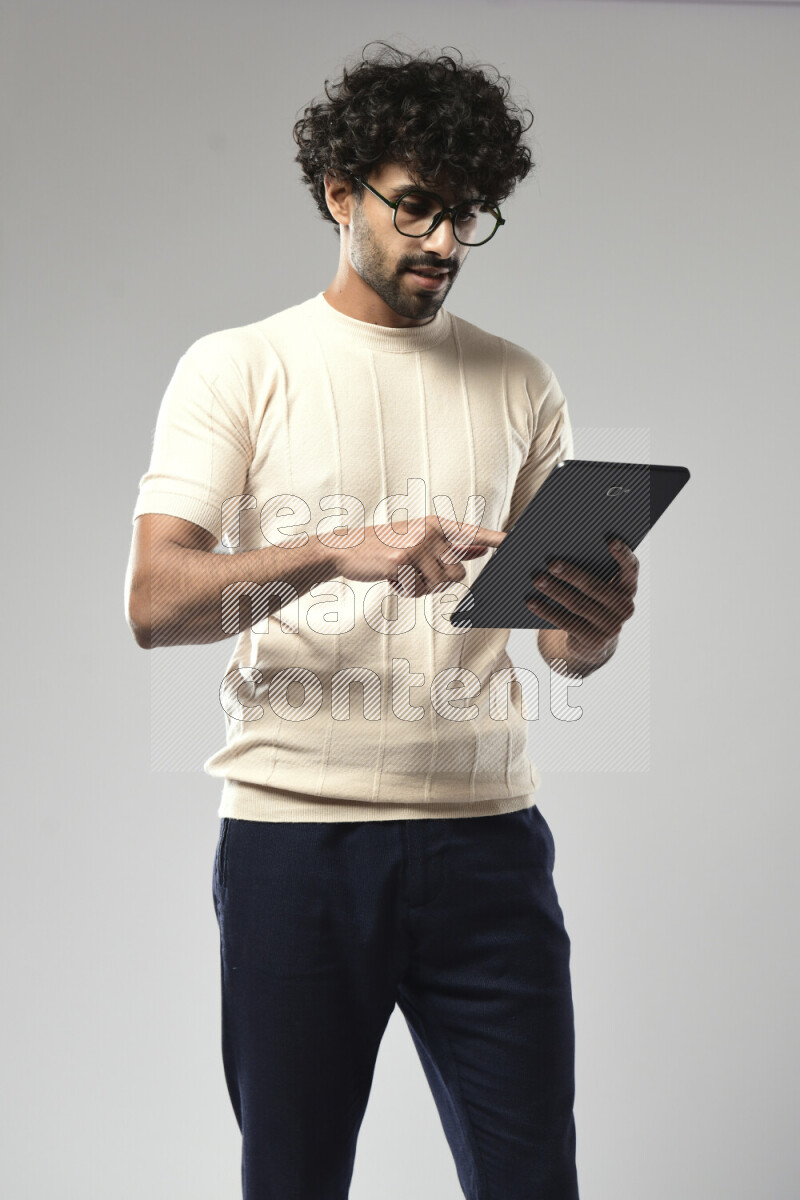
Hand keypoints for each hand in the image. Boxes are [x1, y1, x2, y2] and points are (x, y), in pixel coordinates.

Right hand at [333, 515, 506, 597]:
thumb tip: (483, 547)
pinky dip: (406, 590)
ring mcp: (415, 547)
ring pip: (438, 584)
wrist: (346, 549)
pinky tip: (392, 577)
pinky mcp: (401, 563)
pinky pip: (418, 589)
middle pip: (457, 572)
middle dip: (439, 580)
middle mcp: (429, 532)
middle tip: (416, 572)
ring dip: (421, 587)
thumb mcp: (419, 539)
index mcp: (435, 525)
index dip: (494, 539)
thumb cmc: (385, 546)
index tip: (515, 542)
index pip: (471, 533)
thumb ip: (453, 544)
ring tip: (402, 573)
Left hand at [526, 538, 638, 660]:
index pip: (630, 567)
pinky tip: (531, 601)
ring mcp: (611, 626)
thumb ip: (591, 566)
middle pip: (596, 587)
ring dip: (555, 590)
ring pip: (579, 604)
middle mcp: (625, 607)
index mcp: (628, 587)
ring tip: (536, 579)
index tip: (609, 539)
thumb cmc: (590, 600)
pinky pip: (567, 622)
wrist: (592, 642)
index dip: (622, 554)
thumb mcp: (597, 585)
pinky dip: (547, 610)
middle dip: (572, 574)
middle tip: (551, 562)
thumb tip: (559, 548)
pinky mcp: (593, 641)